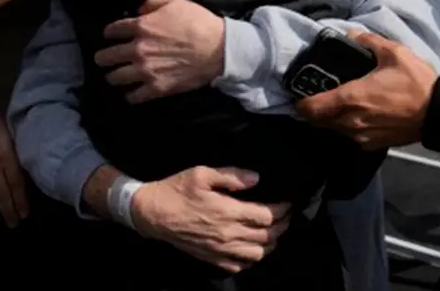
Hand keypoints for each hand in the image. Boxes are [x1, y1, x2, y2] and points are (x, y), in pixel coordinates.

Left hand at [95, 0, 224, 103]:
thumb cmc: (198, 22)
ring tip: (113, 77)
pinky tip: (130, 94)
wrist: (218, 49)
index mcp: (141, 27)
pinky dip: (130, 96)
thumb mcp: (175, 2)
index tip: (110, 35)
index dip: (109, 32)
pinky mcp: (157, 88)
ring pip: (115, 78)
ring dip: (112, 77)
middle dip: (102, 58)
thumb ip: (152, 2)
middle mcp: (138, 49)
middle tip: (101, 60)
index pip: (113, 30)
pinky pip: (134, 96)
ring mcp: (146, 70)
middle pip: (107, 57)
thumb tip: (139, 9)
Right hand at [132, 167, 291, 272]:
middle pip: (266, 236)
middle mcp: (228, 234)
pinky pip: (238, 265)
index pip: (266, 216)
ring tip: (274, 233)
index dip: (281, 210)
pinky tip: (253, 249)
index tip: (287, 203)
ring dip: (270, 244)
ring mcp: (220, 249)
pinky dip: (251, 259)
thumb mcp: (202, 173)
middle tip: (286, 217)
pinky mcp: (211, 258)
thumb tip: (256, 179)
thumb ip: (231, 175)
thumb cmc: (177, 190)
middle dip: (282, 226)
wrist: (152, 213)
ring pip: (257, 254)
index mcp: (228, 212)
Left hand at [297, 30, 438, 148]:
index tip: (302, 92)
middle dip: (314, 109)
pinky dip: (348, 126)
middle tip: (319, 94)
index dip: (300, 101)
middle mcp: (350, 121)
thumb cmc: (416, 84)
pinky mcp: (372, 144)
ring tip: (340, 102)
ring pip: (333, 129)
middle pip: (317, 121)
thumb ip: (367, 41)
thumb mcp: (393, 53)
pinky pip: (350, 136)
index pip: (309, 108)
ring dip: (331, 118)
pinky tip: (359, 113)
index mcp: (350, 98)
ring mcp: (361, 136)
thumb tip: (351, 35)